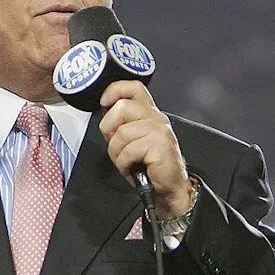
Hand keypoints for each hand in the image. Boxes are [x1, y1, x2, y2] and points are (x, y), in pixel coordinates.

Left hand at [99, 81, 192, 218]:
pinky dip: (123, 163)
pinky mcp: (160, 145)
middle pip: (122, 107)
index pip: (134, 87)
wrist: (170, 187)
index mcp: (149, 113)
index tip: (104, 102)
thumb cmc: (149, 165)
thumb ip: (122, 123)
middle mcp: (156, 117)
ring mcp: (159, 130)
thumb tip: (104, 113)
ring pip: (122, 132)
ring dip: (116, 152)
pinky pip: (128, 150)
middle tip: (115, 144)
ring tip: (125, 161)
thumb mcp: (134, 138)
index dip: (115, 90)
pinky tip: (131, 168)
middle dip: (109, 128)